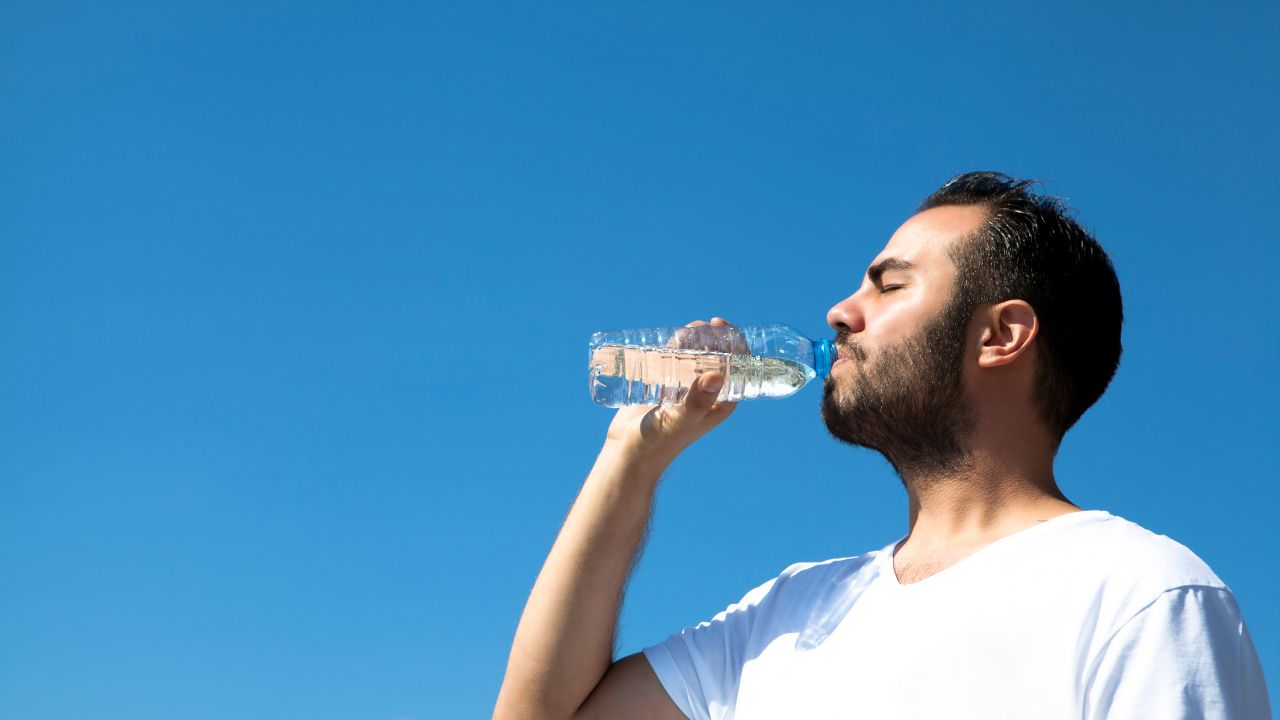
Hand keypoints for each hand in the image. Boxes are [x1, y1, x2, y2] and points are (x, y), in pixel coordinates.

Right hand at [604, 318, 739, 467]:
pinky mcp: (665, 388)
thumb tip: (716, 375)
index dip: (733, 342)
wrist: (630, 453)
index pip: (737, 366)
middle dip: (710, 337)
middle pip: (715, 358)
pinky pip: (674, 362)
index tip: (719, 324)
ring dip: (692, 340)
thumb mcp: (681, 419)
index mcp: (721, 403)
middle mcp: (707, 395)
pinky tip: (666, 340)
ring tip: (683, 330)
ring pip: (694, 358)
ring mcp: (686, 390)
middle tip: (697, 325)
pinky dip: (672, 349)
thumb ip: (698, 400)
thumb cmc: (660, 441)